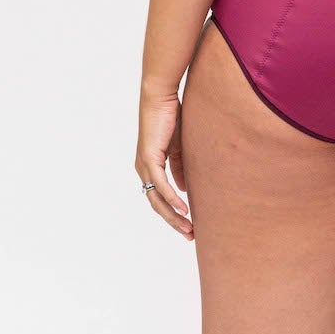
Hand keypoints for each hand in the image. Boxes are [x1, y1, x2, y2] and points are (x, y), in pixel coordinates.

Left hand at [136, 90, 193, 239]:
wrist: (160, 97)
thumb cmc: (170, 117)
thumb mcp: (179, 148)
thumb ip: (181, 168)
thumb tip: (185, 189)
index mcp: (150, 168)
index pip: (160, 198)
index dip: (174, 214)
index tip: (189, 226)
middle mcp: (144, 170)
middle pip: (157, 205)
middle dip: (174, 222)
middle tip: (190, 236)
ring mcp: (144, 165)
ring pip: (157, 200)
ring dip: (174, 216)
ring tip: (189, 229)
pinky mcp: (149, 158)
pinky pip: (160, 185)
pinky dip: (172, 199)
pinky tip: (183, 209)